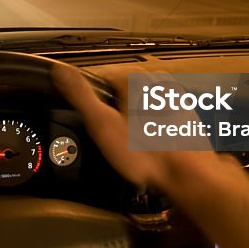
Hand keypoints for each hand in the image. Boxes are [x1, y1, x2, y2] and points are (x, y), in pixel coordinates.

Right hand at [51, 63, 234, 196]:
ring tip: (129, 144)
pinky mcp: (183, 114)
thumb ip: (80, 94)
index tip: (89, 116)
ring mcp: (173, 97)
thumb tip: (60, 71)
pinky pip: (156, 115)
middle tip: (109, 136)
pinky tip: (147, 145)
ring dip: (129, 118)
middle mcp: (157, 81)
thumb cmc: (149, 155)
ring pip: (139, 102)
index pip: (100, 75)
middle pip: (120, 89)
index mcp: (134, 77)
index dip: (90, 98)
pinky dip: (148, 127)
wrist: (188, 176)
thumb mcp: (102, 124)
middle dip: (111, 109)